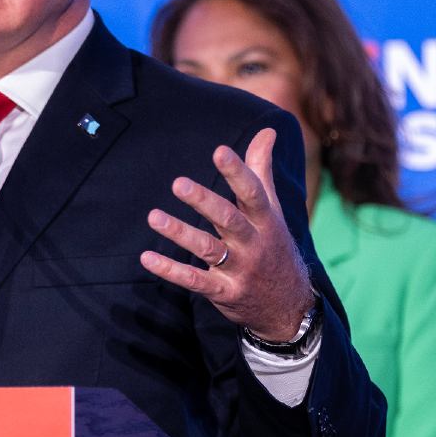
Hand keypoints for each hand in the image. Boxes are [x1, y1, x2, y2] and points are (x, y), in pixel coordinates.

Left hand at [140, 128, 314, 340]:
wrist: (288, 306)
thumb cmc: (273, 245)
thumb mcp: (272, 210)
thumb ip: (262, 171)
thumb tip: (267, 131)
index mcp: (266, 221)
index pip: (253, 193)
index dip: (238, 172)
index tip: (219, 151)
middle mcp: (254, 244)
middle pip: (228, 220)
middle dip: (205, 202)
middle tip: (177, 183)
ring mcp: (239, 270)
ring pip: (208, 249)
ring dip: (180, 233)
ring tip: (153, 217)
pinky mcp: (224, 292)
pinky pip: (194, 281)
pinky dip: (170, 270)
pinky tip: (147, 257)